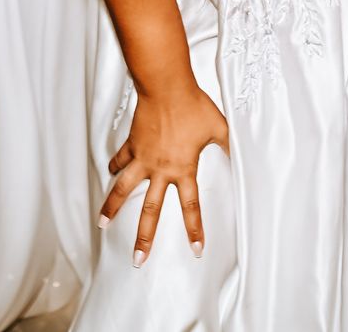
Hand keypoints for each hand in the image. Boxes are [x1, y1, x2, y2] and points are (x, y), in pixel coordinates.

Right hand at [100, 84, 228, 264]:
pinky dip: (114, 165)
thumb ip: (230, 145)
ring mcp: (142, 157)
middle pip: (150, 211)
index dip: (194, 229)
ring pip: (123, 188)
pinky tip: (109, 171)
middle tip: (138, 259)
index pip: (191, 206)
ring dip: (113, 206)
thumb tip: (245, 154)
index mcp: (183, 169)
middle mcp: (160, 169)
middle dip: (144, 238)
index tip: (195, 250)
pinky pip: (121, 158)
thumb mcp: (220, 127)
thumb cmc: (194, 106)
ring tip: (103, 223)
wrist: (166, 88)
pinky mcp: (132, 143)